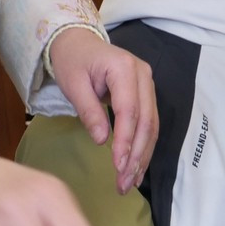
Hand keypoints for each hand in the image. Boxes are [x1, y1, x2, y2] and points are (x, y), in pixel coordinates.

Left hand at [48, 28, 155, 194]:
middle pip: (146, 121)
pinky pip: (149, 123)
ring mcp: (148, 84)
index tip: (117, 166)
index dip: (125, 140)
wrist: (78, 43)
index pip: (129, 110)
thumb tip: (101, 140)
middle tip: (124, 182)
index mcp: (124, 68)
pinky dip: (144, 147)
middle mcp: (143, 75)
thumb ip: (89, 111)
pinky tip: (136, 167)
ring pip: (152, 126)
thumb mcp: (73, 84)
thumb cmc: (72, 61)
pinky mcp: (146, 94)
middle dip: (136, 155)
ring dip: (143, 156)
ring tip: (131, 182)